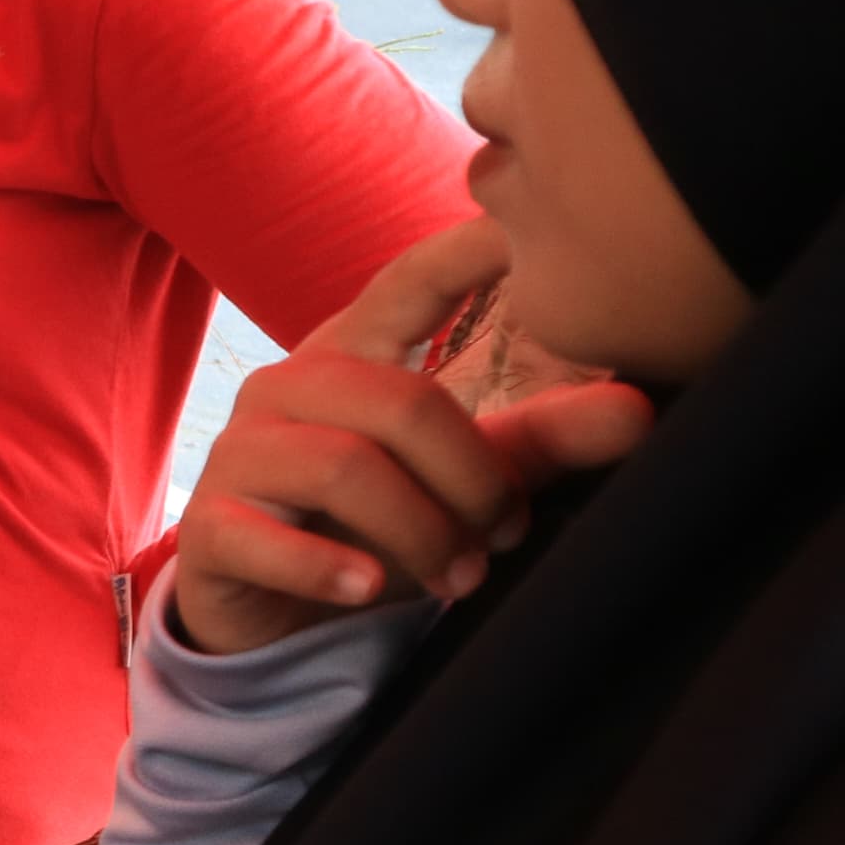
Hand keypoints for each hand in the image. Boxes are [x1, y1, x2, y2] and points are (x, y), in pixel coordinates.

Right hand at [174, 217, 653, 655]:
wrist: (267, 609)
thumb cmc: (372, 523)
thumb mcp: (460, 479)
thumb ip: (539, 442)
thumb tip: (638, 411)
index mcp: (351, 353)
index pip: (409, 282)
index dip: (464, 253)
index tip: (526, 235)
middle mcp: (286, 386)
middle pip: (397, 400)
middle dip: (471, 476)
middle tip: (508, 532)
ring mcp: (238, 454)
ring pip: (342, 467)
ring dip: (419, 531)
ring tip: (460, 576)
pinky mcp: (206, 527)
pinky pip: (265, 537)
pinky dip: (326, 568)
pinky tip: (368, 588)